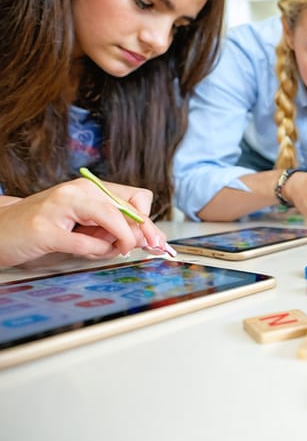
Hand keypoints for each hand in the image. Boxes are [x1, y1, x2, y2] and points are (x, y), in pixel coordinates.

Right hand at [0, 179, 168, 266]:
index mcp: (91, 188)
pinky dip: (93, 252)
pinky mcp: (45, 229)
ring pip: (112, 220)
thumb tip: (148, 238)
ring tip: (103, 249)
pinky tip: (85, 251)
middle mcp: (78, 190)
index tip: (156, 242)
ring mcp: (60, 207)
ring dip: (116, 243)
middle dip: (140, 234)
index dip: (150, 222)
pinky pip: (85, 243)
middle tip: (134, 250)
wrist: (0, 230)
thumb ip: (114, 228)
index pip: (137, 198)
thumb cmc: (46, 228)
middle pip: (128, 209)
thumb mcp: (86, 225)